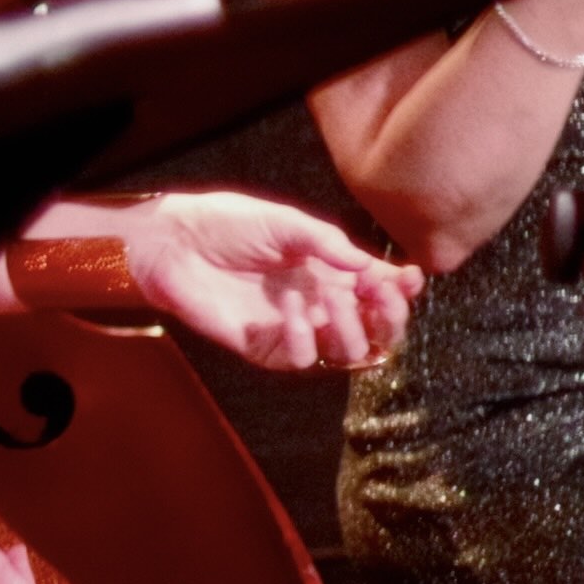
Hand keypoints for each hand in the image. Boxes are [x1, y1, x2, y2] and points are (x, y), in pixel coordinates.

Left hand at [121, 191, 421, 369]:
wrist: (176, 244)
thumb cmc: (230, 224)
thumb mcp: (288, 223)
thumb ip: (330, 244)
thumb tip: (370, 266)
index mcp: (333, 273)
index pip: (383, 292)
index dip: (403, 291)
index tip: (408, 277)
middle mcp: (322, 305)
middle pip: (377, 331)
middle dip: (391, 317)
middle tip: (380, 295)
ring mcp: (297, 330)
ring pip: (348, 353)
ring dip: (351, 328)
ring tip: (333, 297)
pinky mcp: (267, 348)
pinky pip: (303, 359)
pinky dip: (306, 337)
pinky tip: (292, 308)